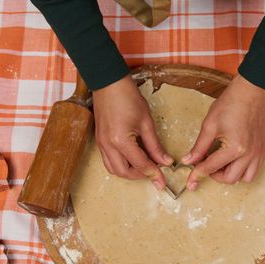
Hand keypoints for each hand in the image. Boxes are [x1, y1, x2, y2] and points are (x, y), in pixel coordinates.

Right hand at [93, 75, 172, 189]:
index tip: (162, 181)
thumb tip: (165, 161)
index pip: (140, 164)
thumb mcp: (146, 122)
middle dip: (140, 176)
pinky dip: (121, 164)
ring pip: (114, 169)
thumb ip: (155, 145)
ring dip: (129, 172)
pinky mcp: (99, 140)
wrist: (108, 83)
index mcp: (121, 140)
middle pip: (123, 172)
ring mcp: (101, 143)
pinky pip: (109, 160)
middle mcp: (108, 145)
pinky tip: (133, 158)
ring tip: (144, 165)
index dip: (153, 173)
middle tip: (154, 172)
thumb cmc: (128, 97)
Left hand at [182, 75, 264, 189]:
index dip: (197, 174)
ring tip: (221, 164)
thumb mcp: (209, 125)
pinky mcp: (262, 150)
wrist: (251, 92)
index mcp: (234, 148)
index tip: (190, 181)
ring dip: (231, 175)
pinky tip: (233, 161)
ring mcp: (258, 153)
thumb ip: (199, 147)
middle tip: (206, 165)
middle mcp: (249, 154)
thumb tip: (188, 161)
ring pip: (244, 179)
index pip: (211, 168)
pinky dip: (243, 171)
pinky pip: (254, 170)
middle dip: (214, 175)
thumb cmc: (231, 104)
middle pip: (229, 179)